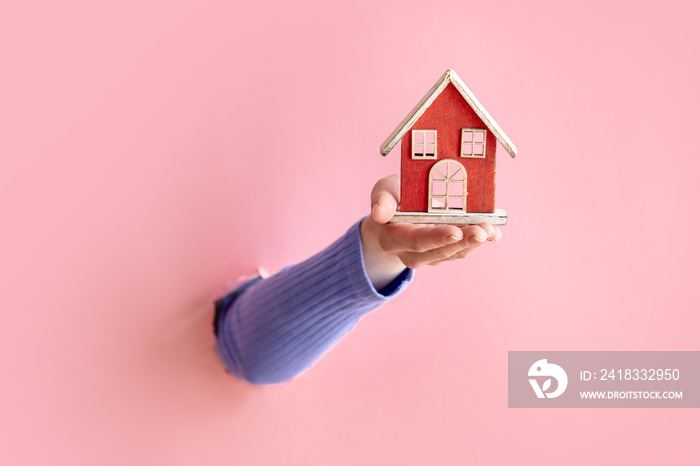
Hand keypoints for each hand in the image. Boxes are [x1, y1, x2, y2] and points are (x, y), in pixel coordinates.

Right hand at [360, 174, 501, 289]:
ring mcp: (429, 255)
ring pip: (455, 252)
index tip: (454, 232)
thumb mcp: (383, 191)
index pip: (414, 241)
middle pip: (438, 251)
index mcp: (393, 238)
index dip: (435, 238)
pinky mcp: (445, 252)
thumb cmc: (392, 198)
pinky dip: (480, 240)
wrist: (397, 212)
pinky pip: (463, 249)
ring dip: (475, 241)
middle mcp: (410, 253)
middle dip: (462, 241)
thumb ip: (382, 200)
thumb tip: (379, 213)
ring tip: (491, 229)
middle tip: (482, 231)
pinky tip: (494, 233)